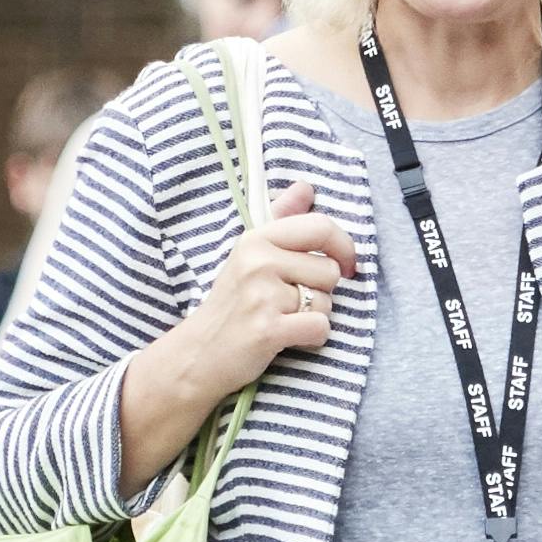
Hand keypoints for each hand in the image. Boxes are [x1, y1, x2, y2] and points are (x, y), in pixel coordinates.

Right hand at [178, 178, 367, 393]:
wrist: (197, 354)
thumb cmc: (231, 305)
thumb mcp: (249, 255)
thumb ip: (281, 219)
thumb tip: (305, 187)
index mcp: (256, 239)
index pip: (320, 227)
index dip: (343, 247)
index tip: (345, 265)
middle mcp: (258, 262)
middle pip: (329, 270)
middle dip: (321, 291)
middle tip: (290, 302)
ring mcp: (262, 296)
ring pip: (326, 302)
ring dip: (313, 316)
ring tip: (283, 320)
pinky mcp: (268, 330)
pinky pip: (320, 327)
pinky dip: (311, 338)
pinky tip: (287, 338)